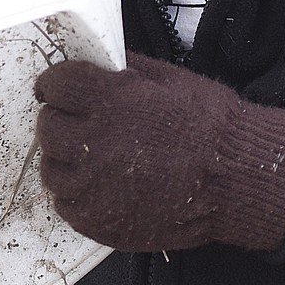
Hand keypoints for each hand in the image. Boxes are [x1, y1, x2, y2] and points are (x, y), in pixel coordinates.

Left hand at [35, 52, 284, 252]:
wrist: (237, 178)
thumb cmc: (209, 122)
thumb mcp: (168, 77)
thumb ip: (124, 68)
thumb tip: (95, 61)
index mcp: (110, 101)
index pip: (56, 85)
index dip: (56, 83)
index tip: (60, 87)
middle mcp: (94, 144)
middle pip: (48, 127)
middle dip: (60, 118)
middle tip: (79, 120)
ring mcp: (94, 189)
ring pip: (51, 168)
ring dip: (65, 158)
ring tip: (90, 154)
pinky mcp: (100, 223)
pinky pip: (66, 205)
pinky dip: (76, 193)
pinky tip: (100, 183)